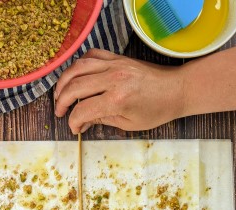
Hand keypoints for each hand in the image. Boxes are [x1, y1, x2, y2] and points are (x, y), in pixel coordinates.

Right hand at [54, 49, 185, 133]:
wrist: (176, 89)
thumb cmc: (156, 110)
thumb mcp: (129, 124)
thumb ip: (102, 120)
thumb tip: (82, 122)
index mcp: (117, 100)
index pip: (83, 110)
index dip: (73, 121)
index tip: (74, 128)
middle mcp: (113, 79)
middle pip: (75, 87)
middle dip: (62, 101)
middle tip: (60, 111)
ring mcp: (115, 65)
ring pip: (78, 68)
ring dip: (65, 81)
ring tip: (60, 94)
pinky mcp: (117, 58)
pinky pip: (91, 55)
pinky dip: (79, 65)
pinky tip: (76, 77)